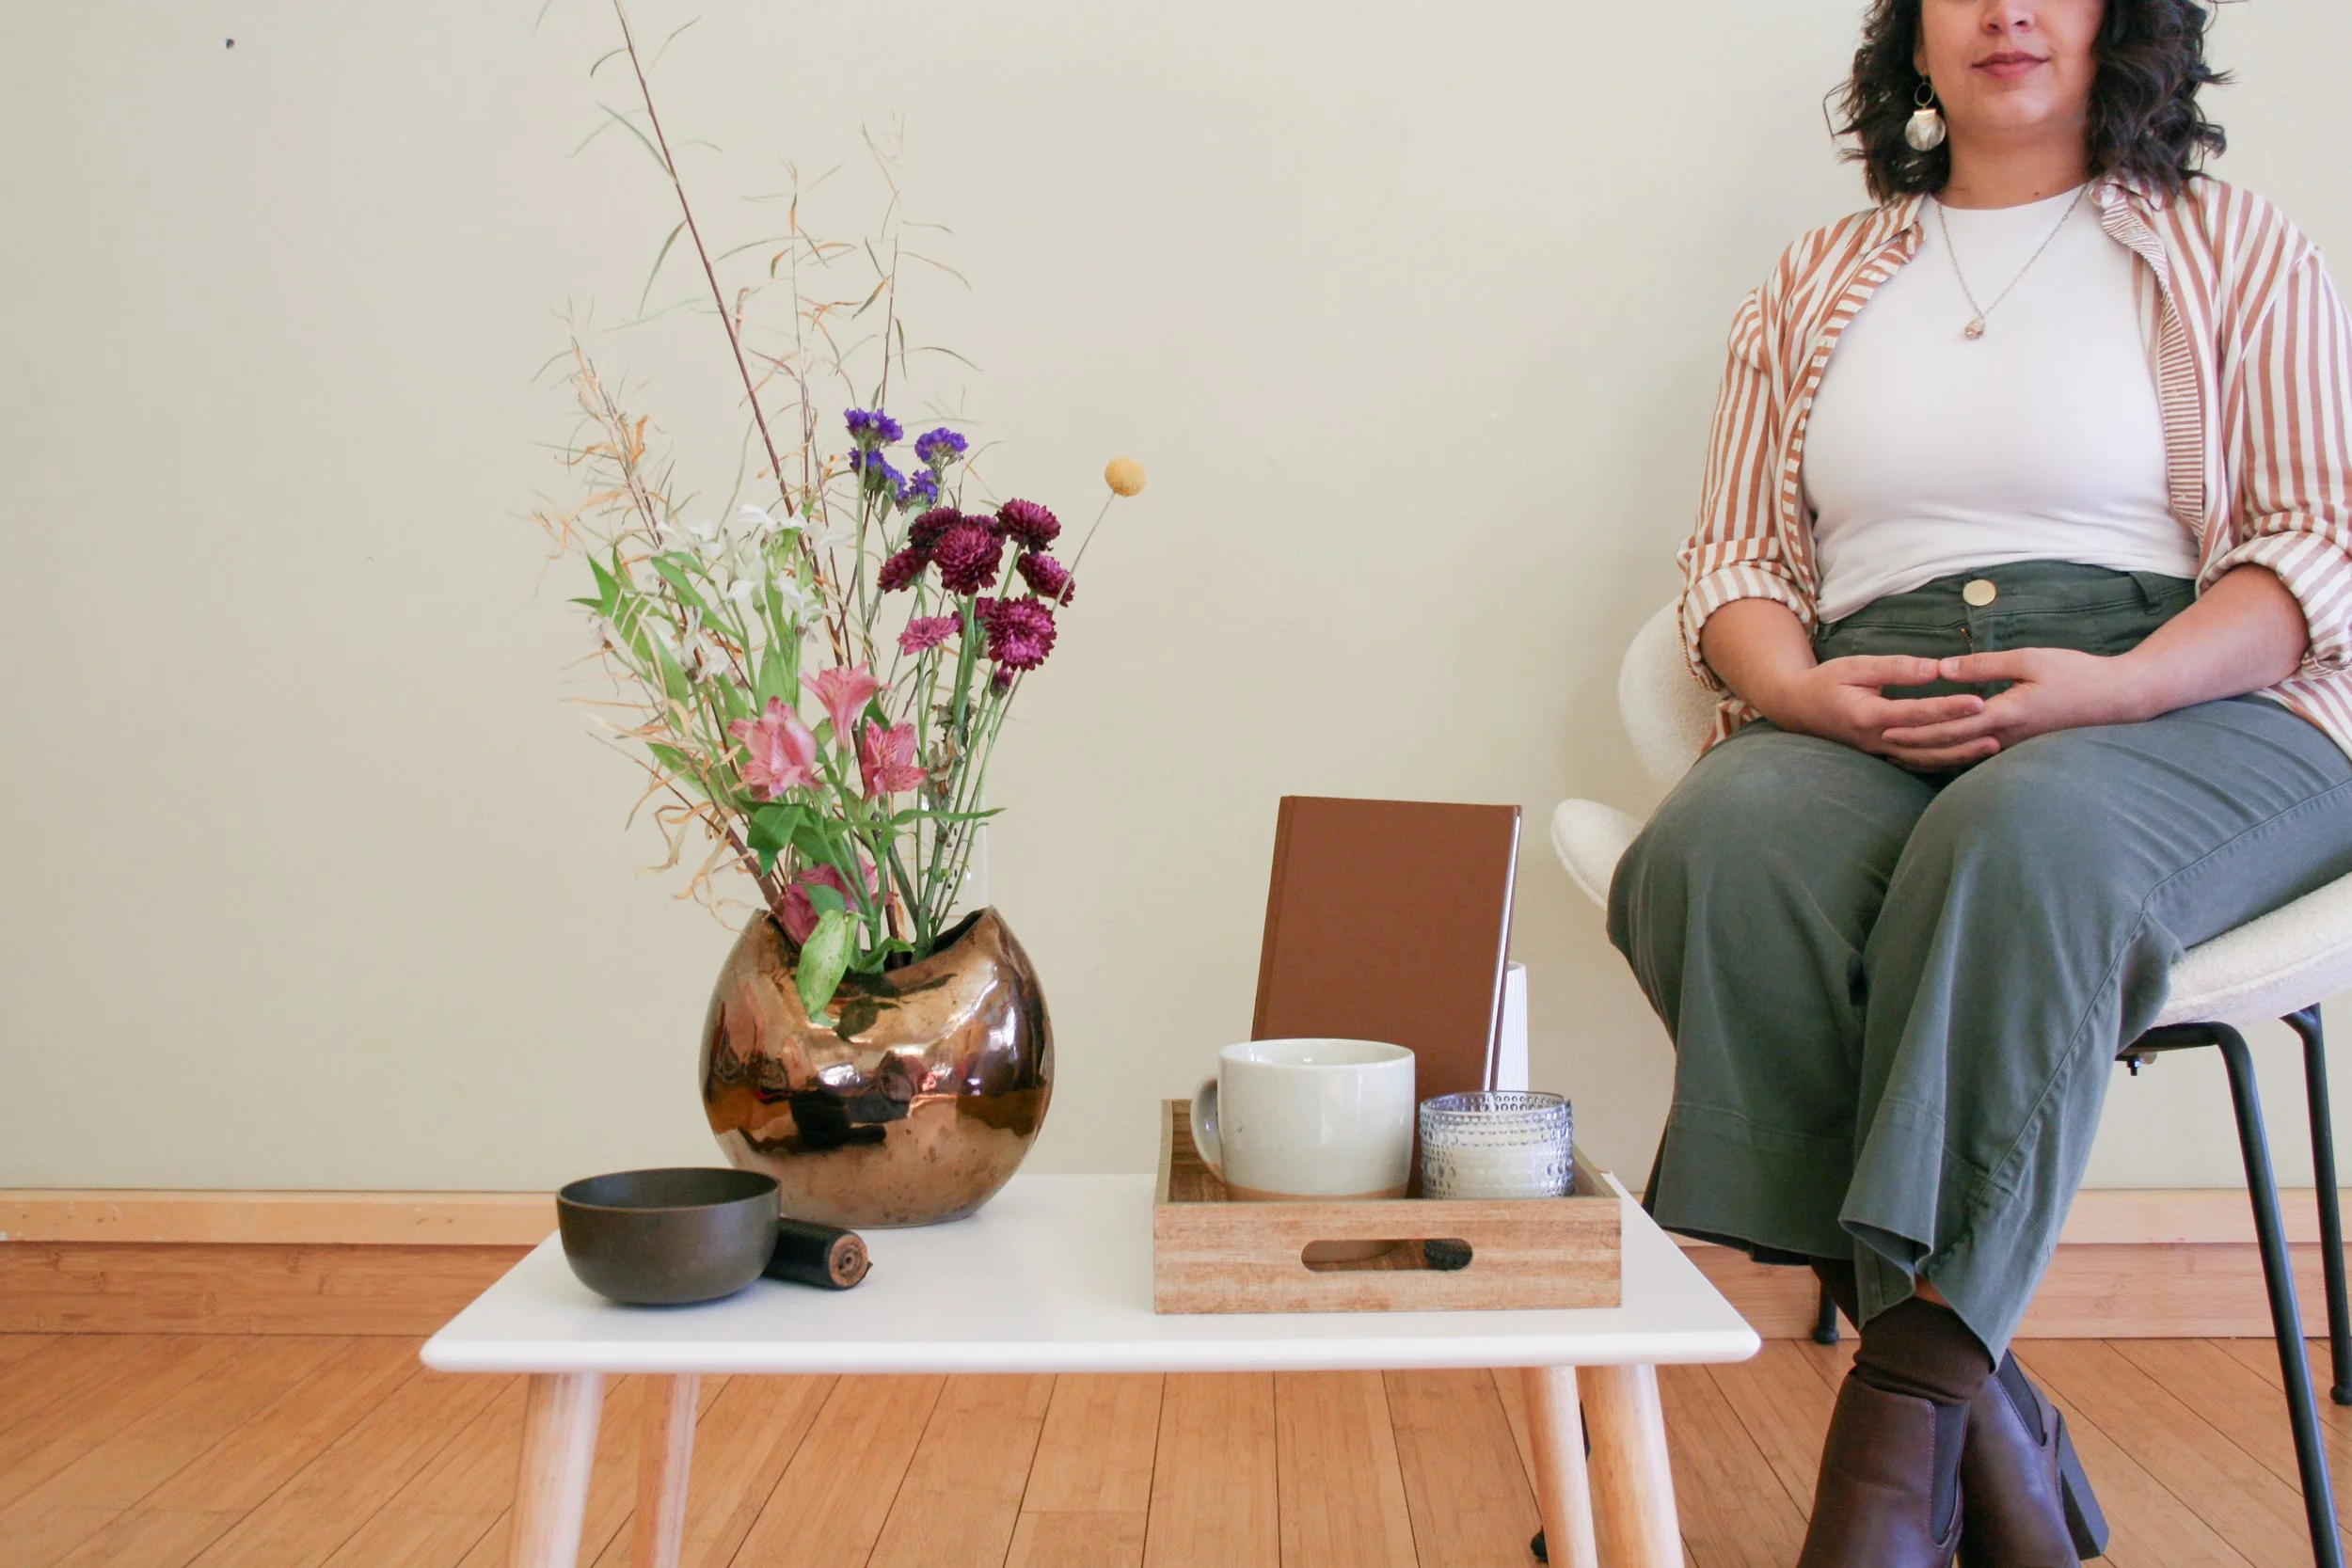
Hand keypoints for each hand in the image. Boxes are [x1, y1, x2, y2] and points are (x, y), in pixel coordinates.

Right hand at [1755, 655, 1997, 770]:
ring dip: (1960, 754)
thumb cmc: (1826, 683)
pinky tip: (1968, 757)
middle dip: (1964, 735)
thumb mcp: (1854, 667)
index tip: (1978, 700)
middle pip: (1927, 742)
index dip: (1948, 708)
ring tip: (1992, 746)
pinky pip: (1918, 764)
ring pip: (1926, 759)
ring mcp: (1881, 752)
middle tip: (1999, 726)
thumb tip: (1935, 668)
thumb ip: (1895, 668)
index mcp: (1868, 715)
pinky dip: (1945, 762)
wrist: (1798, 709)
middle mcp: (1877, 740)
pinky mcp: (1884, 756)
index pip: (1915, 714)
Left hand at [1879, 648, 2152, 756]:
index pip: (1951, 725)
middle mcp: (2007, 736)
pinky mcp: (2022, 745)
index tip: (1885, 729)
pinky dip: (1956, 752)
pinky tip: (1939, 751)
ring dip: (1932, 754)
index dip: (1916, 728)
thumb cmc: (2077, 674)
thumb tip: (1944, 668)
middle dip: (1915, 746)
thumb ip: (1985, 665)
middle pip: (1951, 745)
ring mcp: (2015, 745)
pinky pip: (1980, 752)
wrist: (2120, 699)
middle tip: (1881, 744)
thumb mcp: (2030, 660)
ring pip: (1964, 753)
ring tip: (1901, 752)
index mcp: (2006, 714)